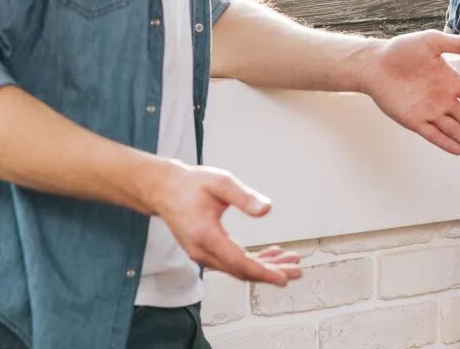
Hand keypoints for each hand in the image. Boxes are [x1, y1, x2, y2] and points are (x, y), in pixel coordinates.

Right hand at [150, 160, 302, 285]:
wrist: (164, 189)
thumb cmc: (191, 184)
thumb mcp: (220, 182)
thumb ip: (244, 197)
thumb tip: (266, 210)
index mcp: (205, 235)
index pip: (239, 261)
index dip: (263, 272)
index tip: (283, 278)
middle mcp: (202, 250)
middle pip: (241, 270)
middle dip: (270, 273)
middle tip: (296, 271)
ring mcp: (202, 254)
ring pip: (237, 268)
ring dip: (264, 268)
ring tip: (289, 263)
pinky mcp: (205, 252)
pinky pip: (231, 263)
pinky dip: (252, 262)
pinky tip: (270, 256)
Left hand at [356, 30, 459, 154]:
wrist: (374, 63)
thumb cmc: (402, 50)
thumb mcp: (433, 42)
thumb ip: (459, 45)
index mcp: (450, 82)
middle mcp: (443, 99)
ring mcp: (429, 111)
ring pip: (454, 129)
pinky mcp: (413, 120)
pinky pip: (432, 134)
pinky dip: (445, 142)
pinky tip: (458, 149)